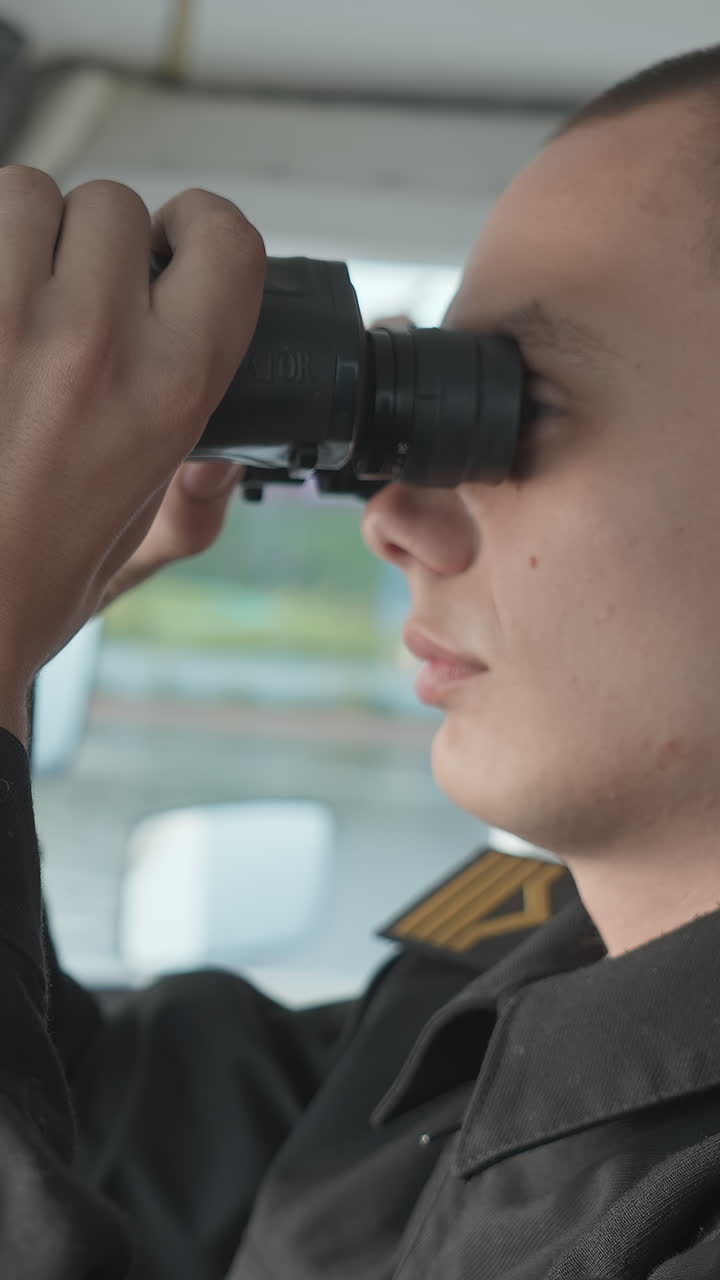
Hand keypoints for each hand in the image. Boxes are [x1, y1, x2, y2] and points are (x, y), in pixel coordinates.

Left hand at [0, 166, 264, 737]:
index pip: (226, 243)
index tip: (178, 252)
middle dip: (97, 245)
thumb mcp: (141, 547)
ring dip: (21, 234)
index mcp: (170, 390)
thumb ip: (198, 501)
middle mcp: (93, 342)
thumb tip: (224, 458)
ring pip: (25, 194)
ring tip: (13, 303)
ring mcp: (1, 318)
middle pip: (114, 206)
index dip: (202, 230)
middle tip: (76, 303)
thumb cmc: (25, 579)